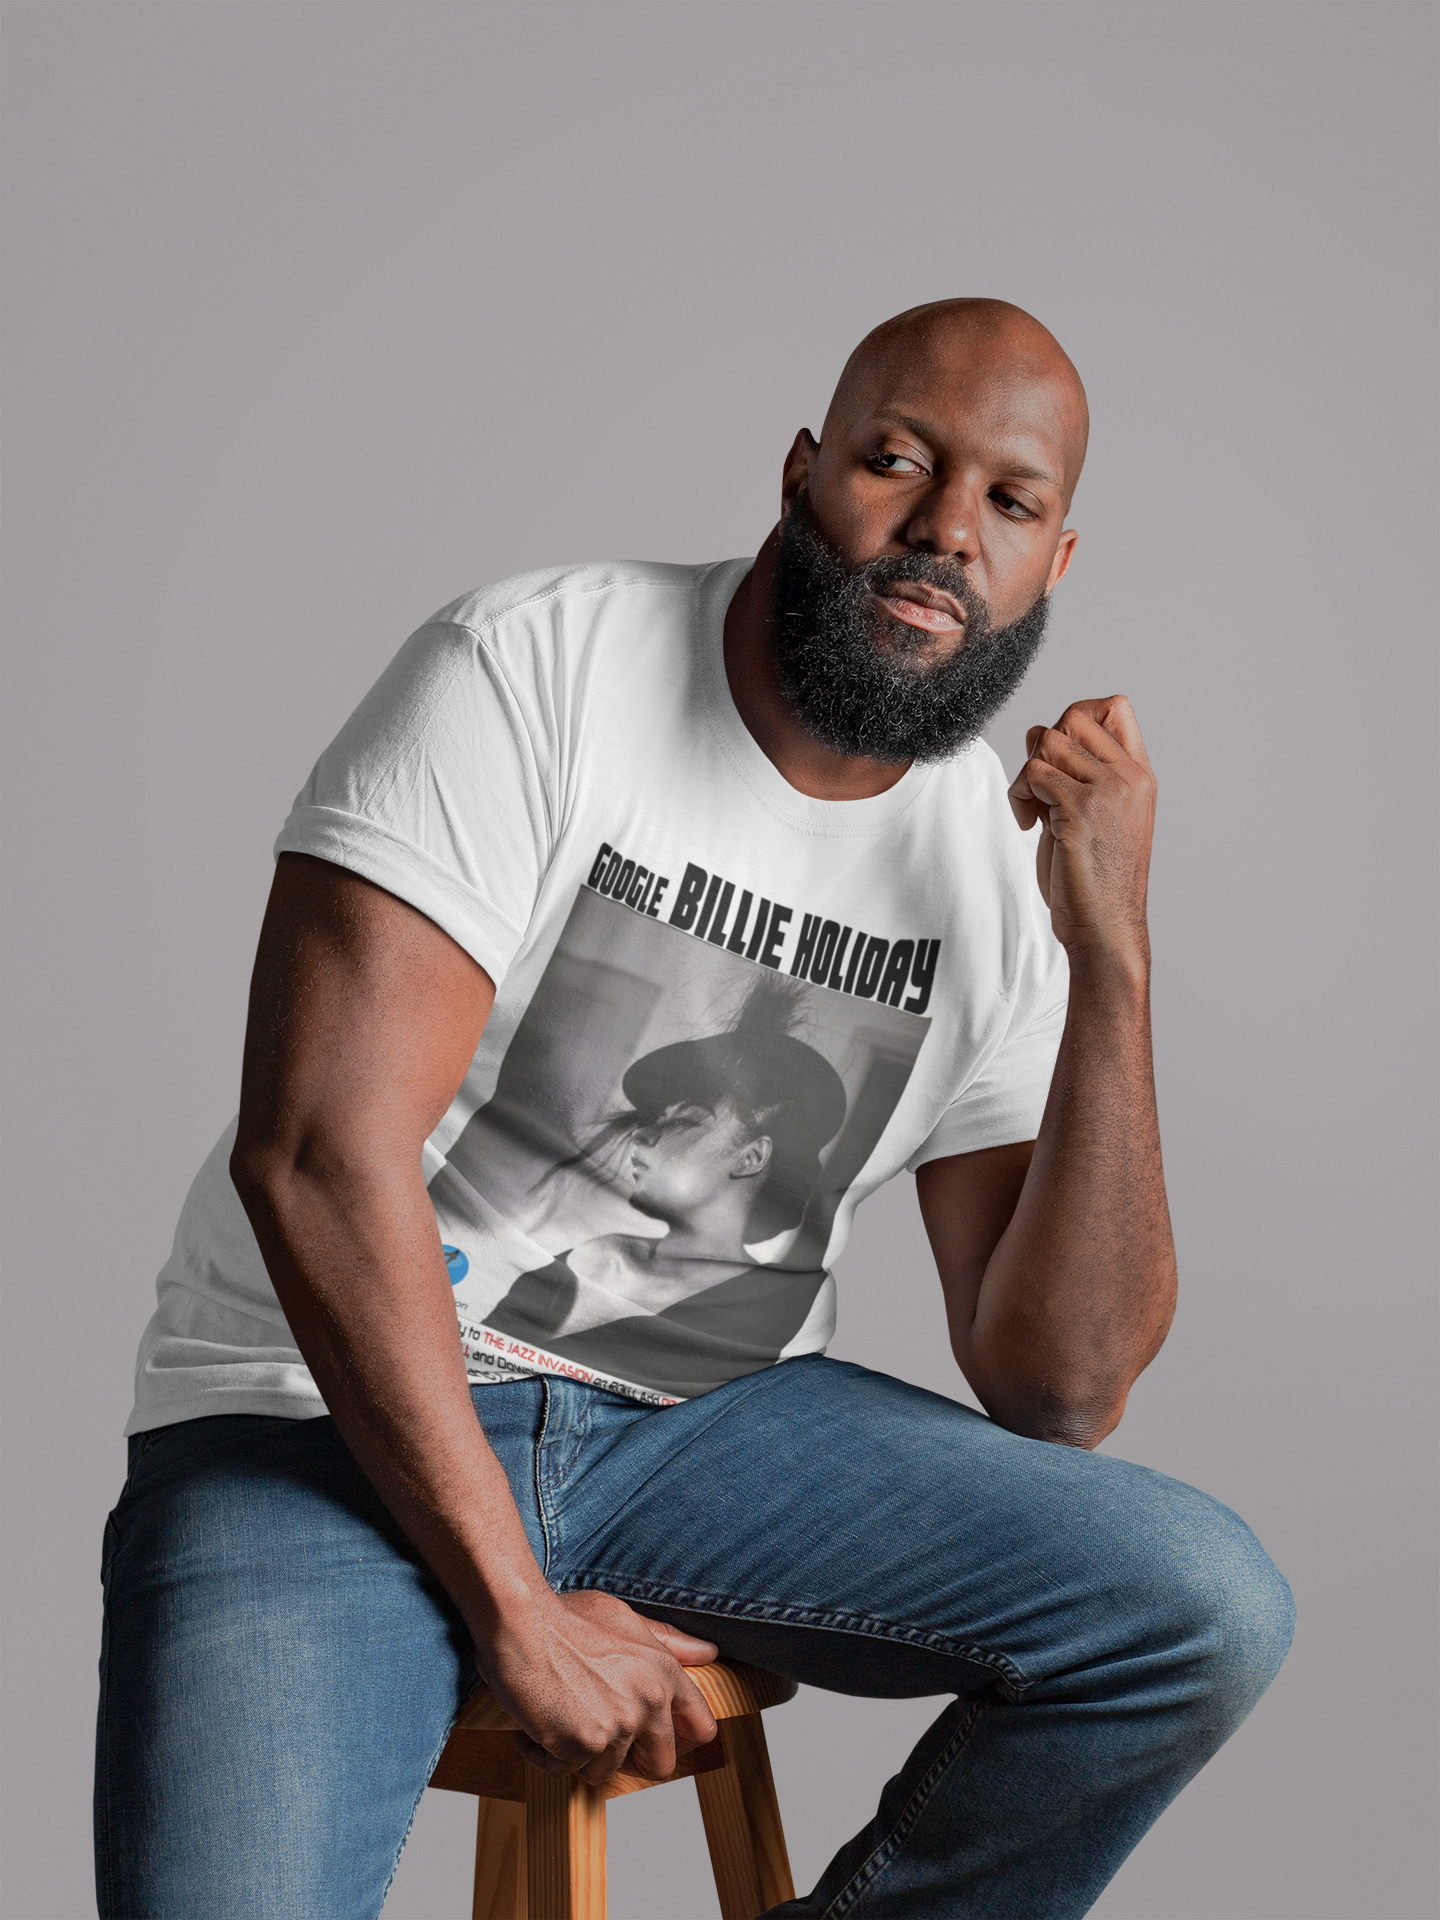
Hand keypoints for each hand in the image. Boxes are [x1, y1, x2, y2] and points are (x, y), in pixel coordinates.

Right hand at [479, 1588, 719, 1785]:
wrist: (520, 1620)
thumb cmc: (565, 1616)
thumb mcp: (624, 1618)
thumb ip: (668, 1640)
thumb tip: (709, 1652)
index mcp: (664, 1671)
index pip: (701, 1727)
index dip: (680, 1742)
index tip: (654, 1743)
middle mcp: (650, 1700)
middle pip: (661, 1765)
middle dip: (629, 1760)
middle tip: (597, 1738)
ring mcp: (620, 1725)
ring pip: (607, 1770)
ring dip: (579, 1754)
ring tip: (558, 1717)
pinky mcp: (585, 1744)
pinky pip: (567, 1771)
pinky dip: (546, 1755)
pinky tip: (534, 1724)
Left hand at [1007, 696, 1155, 961]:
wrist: (1107, 927)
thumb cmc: (1097, 880)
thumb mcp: (1100, 817)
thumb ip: (1080, 775)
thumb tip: (1039, 735)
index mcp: (1140, 775)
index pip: (1115, 706)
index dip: (1076, 720)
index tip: (1062, 763)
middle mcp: (1129, 776)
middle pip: (1072, 716)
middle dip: (1044, 747)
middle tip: (1042, 790)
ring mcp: (1108, 789)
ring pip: (1046, 741)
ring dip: (1027, 774)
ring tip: (1034, 810)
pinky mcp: (1080, 808)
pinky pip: (1032, 773)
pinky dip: (1019, 796)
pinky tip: (1031, 825)